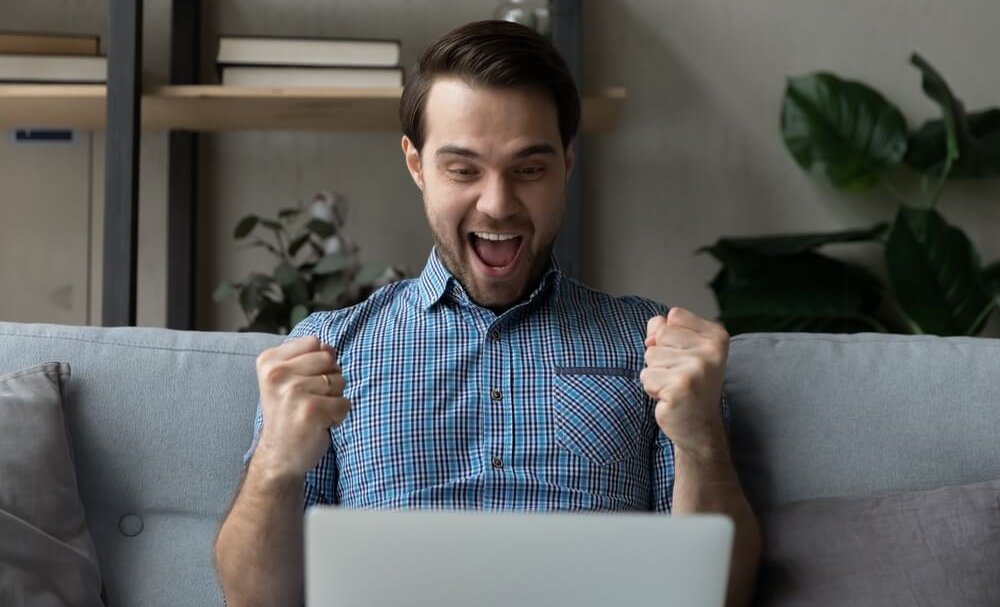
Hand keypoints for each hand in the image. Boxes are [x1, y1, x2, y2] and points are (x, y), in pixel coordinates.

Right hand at [251, 336, 349, 480]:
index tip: (304, 381)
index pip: (314, 342)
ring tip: (313, 412)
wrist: (278, 456)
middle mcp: (277, 374)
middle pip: (329, 359)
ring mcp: (293, 392)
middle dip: (329, 379)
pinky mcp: (311, 411)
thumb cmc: (288, 413)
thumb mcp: (285, 379)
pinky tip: (320, 424)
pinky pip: (345, 403)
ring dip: (334, 398)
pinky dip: (339, 415)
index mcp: (269, 362)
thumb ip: (306, 357)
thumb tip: (329, 347)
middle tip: (310, 399)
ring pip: (339, 381)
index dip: (319, 361)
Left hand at [641, 307, 729, 457]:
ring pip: (650, 356)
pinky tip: (669, 398)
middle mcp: (711, 350)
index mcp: (717, 336)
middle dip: (660, 357)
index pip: (674, 316)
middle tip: (679, 376)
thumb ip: (667, 330)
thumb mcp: (684, 351)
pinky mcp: (679, 387)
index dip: (669, 338)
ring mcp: (697, 368)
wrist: (700, 428)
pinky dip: (652, 389)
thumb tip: (653, 327)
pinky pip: (646, 376)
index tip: (685, 357)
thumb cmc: (690, 385)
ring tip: (674, 387)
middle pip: (659, 336)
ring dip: (655, 374)